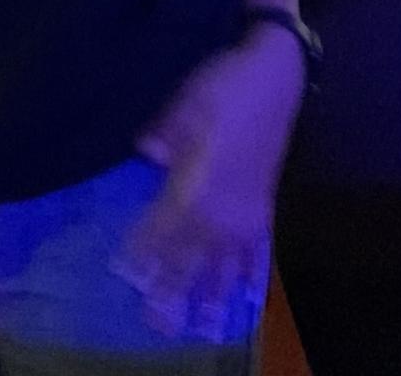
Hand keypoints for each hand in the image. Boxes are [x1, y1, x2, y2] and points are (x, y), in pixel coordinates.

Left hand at [114, 26, 305, 341]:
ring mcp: (247, 208)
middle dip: (174, 284)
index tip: (126, 271)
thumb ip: (166, 132)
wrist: (274, 76)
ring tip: (201, 323)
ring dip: (212, 291)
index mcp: (200, 180)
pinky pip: (256, 249)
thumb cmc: (223, 83)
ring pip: (226, 260)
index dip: (147, 248)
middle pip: (194, 253)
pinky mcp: (264, 204)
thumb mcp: (186, 99)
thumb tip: (146, 153)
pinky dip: (248, 274)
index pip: (167, 224)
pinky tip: (243, 294)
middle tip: (155, 319)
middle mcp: (224, 205)